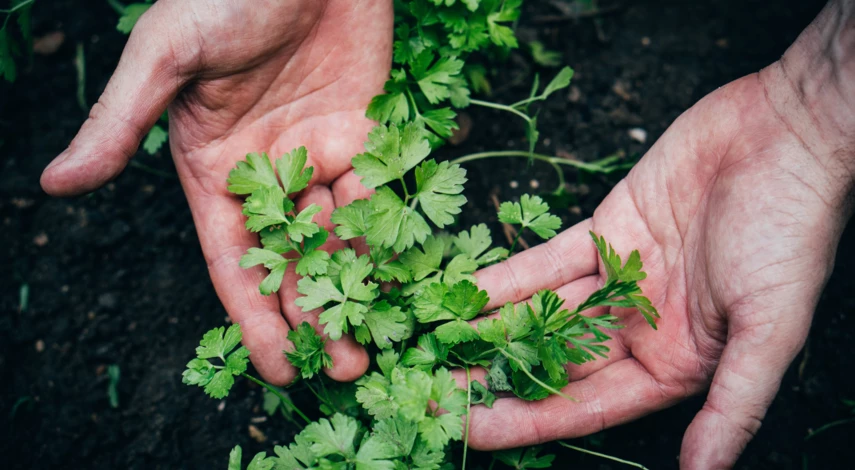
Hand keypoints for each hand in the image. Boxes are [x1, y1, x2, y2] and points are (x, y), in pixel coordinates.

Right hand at [39, 0, 392, 384]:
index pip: (234, 259)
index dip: (254, 316)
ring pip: (339, 238)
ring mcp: (319, 158)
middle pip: (292, 261)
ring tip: (378, 341)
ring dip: (358, 289)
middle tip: (344, 370)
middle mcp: (268, 174)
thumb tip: (57, 185)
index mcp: (214, 169)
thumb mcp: (166, 54)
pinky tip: (404, 279)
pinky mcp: (365, 136)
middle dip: (314, 317)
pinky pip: (379, 196)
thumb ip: (123, 122)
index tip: (278, 369)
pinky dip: (389, 237)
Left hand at [465, 29, 853, 469]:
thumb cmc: (789, 234)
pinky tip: (464, 293)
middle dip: (497, 377)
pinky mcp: (604, 232)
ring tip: (432, 345)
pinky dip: (506, 278)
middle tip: (432, 389)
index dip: (530, 419)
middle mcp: (641, 327)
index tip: (474, 429)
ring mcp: (619, 279)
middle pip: (556, 362)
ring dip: (491, 328)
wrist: (785, 135)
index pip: (589, 405)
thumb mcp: (769, 328)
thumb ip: (733, 403)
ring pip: (543, 313)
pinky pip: (546, 263)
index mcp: (676, 363)